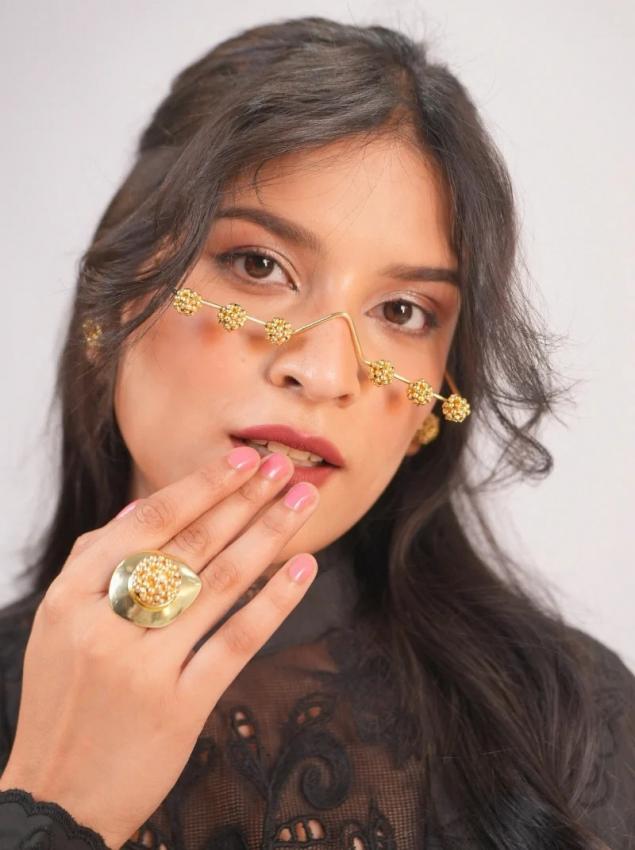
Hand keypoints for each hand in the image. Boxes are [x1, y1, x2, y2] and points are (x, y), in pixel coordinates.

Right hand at [0, 446, 319, 849]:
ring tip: (303, 504)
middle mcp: (104, 625)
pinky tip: (303, 569)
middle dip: (244, 499)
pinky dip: (275, 601)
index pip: (148, 523)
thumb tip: (138, 505)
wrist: (57, 796)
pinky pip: (237, 641)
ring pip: (221, 584)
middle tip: (283, 468)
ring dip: (268, 536)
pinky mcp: (179, 706)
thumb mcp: (58, 627)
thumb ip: (93, 563)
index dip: (200, 487)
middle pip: (191, 545)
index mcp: (71, 597)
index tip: (241, 459)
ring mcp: (142, 667)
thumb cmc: (65, 701)